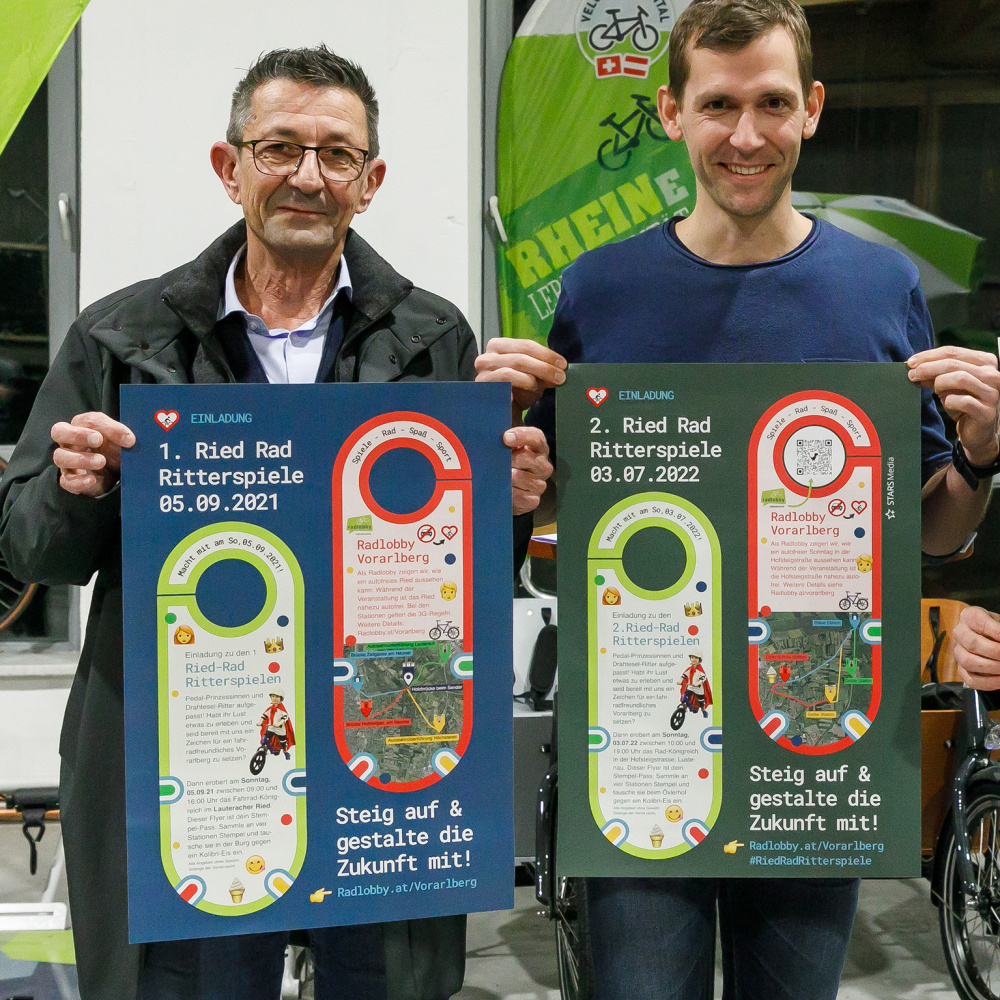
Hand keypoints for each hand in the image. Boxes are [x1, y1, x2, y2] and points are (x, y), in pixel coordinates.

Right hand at [50, 412, 134, 496]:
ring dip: (80, 459)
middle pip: (58, 431)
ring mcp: (67, 461)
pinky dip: (78, 481)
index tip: (125, 437)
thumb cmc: (113, 451)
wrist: (115, 474)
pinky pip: (66, 481)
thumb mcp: (119, 440)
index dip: (105, 426)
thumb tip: (129, 439)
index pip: (86, 420)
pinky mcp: (70, 480)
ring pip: (60, 457)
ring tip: (101, 461)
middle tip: (98, 440)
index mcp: (81, 427)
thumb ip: (121, 435)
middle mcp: (69, 442)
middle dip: (77, 434)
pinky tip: (92, 479)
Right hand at [475, 338, 566, 413]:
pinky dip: (524, 379)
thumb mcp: (534, 378)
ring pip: (517, 361)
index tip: (563, 364)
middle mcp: (487, 356)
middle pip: (522, 352)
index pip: (526, 344)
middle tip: (561, 375)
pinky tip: (533, 386)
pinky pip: (507, 375)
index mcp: (498, 348)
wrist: (502, 418)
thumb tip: (560, 368)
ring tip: (552, 382)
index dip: (546, 353)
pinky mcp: (483, 384)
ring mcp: (483, 370)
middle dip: (545, 364)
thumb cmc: (517, 395)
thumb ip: (544, 370)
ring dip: (539, 370)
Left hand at [504, 425, 551, 515]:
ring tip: (498, 477)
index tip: (506, 437)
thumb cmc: (507, 464)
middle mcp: (544, 466)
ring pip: (518, 477)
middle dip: (508, 460)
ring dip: (504, 477)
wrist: (510, 492)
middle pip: (525, 458)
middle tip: (496, 462)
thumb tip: (498, 439)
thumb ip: (505, 442)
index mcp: (538, 449)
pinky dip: (507, 493)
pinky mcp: (534, 500)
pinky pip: (517, 495)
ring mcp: (540, 484)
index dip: (522, 436)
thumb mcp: (507, 449)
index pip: (536, 438)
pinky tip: (503, 490)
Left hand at [908, 347, 999, 465]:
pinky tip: (949, 405)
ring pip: (960, 378)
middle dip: (928, 368)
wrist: (976, 430)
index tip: (910, 362)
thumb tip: (913, 366)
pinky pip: (962, 401)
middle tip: (911, 375)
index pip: (953, 352)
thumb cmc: (961, 403)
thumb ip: (934, 374)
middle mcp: (992, 375)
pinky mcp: (986, 411)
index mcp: (985, 362)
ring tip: (936, 391)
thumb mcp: (946, 385)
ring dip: (940, 384)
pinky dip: (950, 402)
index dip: (929, 356)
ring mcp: (991, 392)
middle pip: (953, 364)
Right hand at [952, 606, 999, 689]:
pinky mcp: (962, 670)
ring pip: (967, 661)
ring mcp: (958, 652)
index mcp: (969, 616)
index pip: (978, 621)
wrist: (992, 639)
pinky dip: (989, 682)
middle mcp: (959, 633)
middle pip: (972, 643)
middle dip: (996, 651)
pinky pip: (971, 679)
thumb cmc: (998, 630)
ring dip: (991, 667)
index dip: (996, 631)